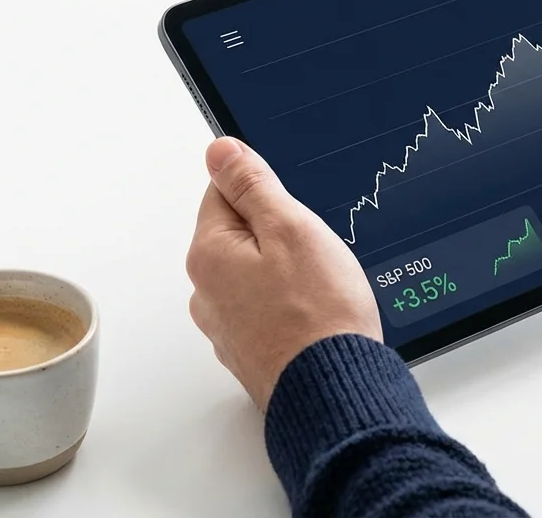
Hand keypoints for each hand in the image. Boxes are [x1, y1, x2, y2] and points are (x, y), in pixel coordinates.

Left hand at [186, 137, 382, 408]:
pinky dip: (292, 306)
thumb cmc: (318, 314)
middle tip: (315, 251)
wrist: (335, 390)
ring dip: (288, 273)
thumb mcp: (290, 227)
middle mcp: (206, 292)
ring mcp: (228, 326)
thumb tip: (219, 150)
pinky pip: (268, 309)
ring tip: (321, 287)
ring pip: (257, 274)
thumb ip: (251, 184)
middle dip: (280, 234)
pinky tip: (318, 313)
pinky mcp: (252, 351)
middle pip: (241, 234)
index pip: (224, 191)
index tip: (294, 209)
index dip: (267, 192)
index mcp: (209, 254)